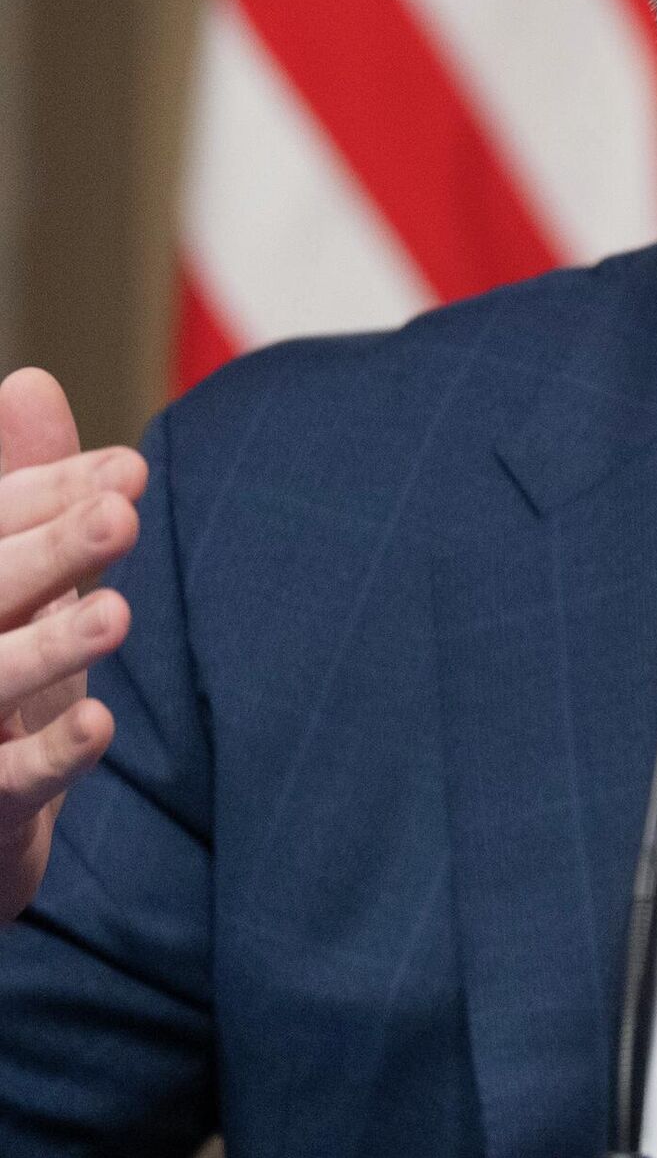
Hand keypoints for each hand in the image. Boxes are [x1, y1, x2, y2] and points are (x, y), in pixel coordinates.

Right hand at [0, 369, 140, 923]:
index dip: (51, 496)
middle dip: (48, 552)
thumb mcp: (22, 580)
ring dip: (48, 649)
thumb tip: (31, 381)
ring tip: (118, 615)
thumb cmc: (6, 681)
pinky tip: (101, 725)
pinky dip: (50, 755)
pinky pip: (5, 788)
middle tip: (122, 515)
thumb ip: (29, 491)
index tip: (130, 471)